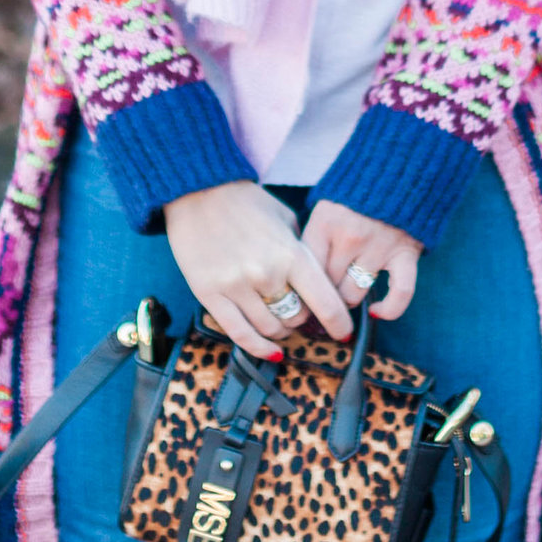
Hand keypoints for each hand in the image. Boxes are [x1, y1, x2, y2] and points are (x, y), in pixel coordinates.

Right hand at [163, 181, 352, 358]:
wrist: (198, 190)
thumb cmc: (245, 202)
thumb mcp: (286, 218)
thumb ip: (302, 250)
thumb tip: (318, 282)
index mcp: (291, 254)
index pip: (325, 302)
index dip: (339, 324)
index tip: (344, 333)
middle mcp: (266, 274)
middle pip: (297, 318)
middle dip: (303, 318)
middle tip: (299, 311)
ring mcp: (236, 287)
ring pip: (271, 329)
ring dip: (280, 331)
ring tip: (279, 321)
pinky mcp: (209, 294)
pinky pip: (239, 334)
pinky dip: (258, 348)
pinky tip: (270, 351)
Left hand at [304, 198, 421, 323]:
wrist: (399, 168)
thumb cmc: (356, 192)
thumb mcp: (326, 207)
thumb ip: (315, 238)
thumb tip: (301, 277)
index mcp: (326, 223)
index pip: (307, 271)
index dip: (304, 288)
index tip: (304, 294)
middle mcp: (350, 237)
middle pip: (328, 285)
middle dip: (325, 294)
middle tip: (324, 296)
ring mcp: (379, 247)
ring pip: (354, 293)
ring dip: (349, 298)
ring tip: (347, 293)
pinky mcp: (406, 253)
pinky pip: (400, 293)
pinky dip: (390, 309)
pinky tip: (377, 312)